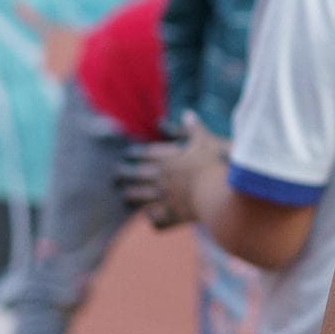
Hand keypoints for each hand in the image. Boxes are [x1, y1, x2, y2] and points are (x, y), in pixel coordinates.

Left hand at [123, 113, 223, 228]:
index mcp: (166, 159)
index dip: (131, 154)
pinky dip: (152, 219)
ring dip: (129, 198)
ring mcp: (164, 198)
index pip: (142, 154)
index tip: (126, 156)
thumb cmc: (213, 165)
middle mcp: (160, 178)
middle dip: (122, 176)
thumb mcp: (206, 141)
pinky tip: (151, 217)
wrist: (220, 193)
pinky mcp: (173, 215)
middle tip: (115, 178)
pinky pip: (156, 220)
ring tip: (125, 199)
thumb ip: (194, 128)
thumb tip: (187, 113)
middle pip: (134, 176)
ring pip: (138, 199)